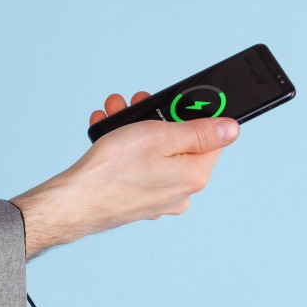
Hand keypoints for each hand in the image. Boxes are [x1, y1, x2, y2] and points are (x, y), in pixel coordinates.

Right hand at [11, 89, 239, 257]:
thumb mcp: (161, 135)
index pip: (212, 137)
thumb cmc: (113, 171)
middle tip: (136, 103)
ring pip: (155, 154)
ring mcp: (159, 201)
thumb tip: (231, 129)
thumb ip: (201, 131)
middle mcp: (181, 194)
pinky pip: (138, 169)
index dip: (191, 113)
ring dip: (135, 129)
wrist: (74, 202)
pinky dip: (124, 150)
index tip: (170, 105)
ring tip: (114, 114)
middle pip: (179, 143)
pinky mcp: (138, 203)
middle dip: (156, 118)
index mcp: (195, 177)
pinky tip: (108, 135)